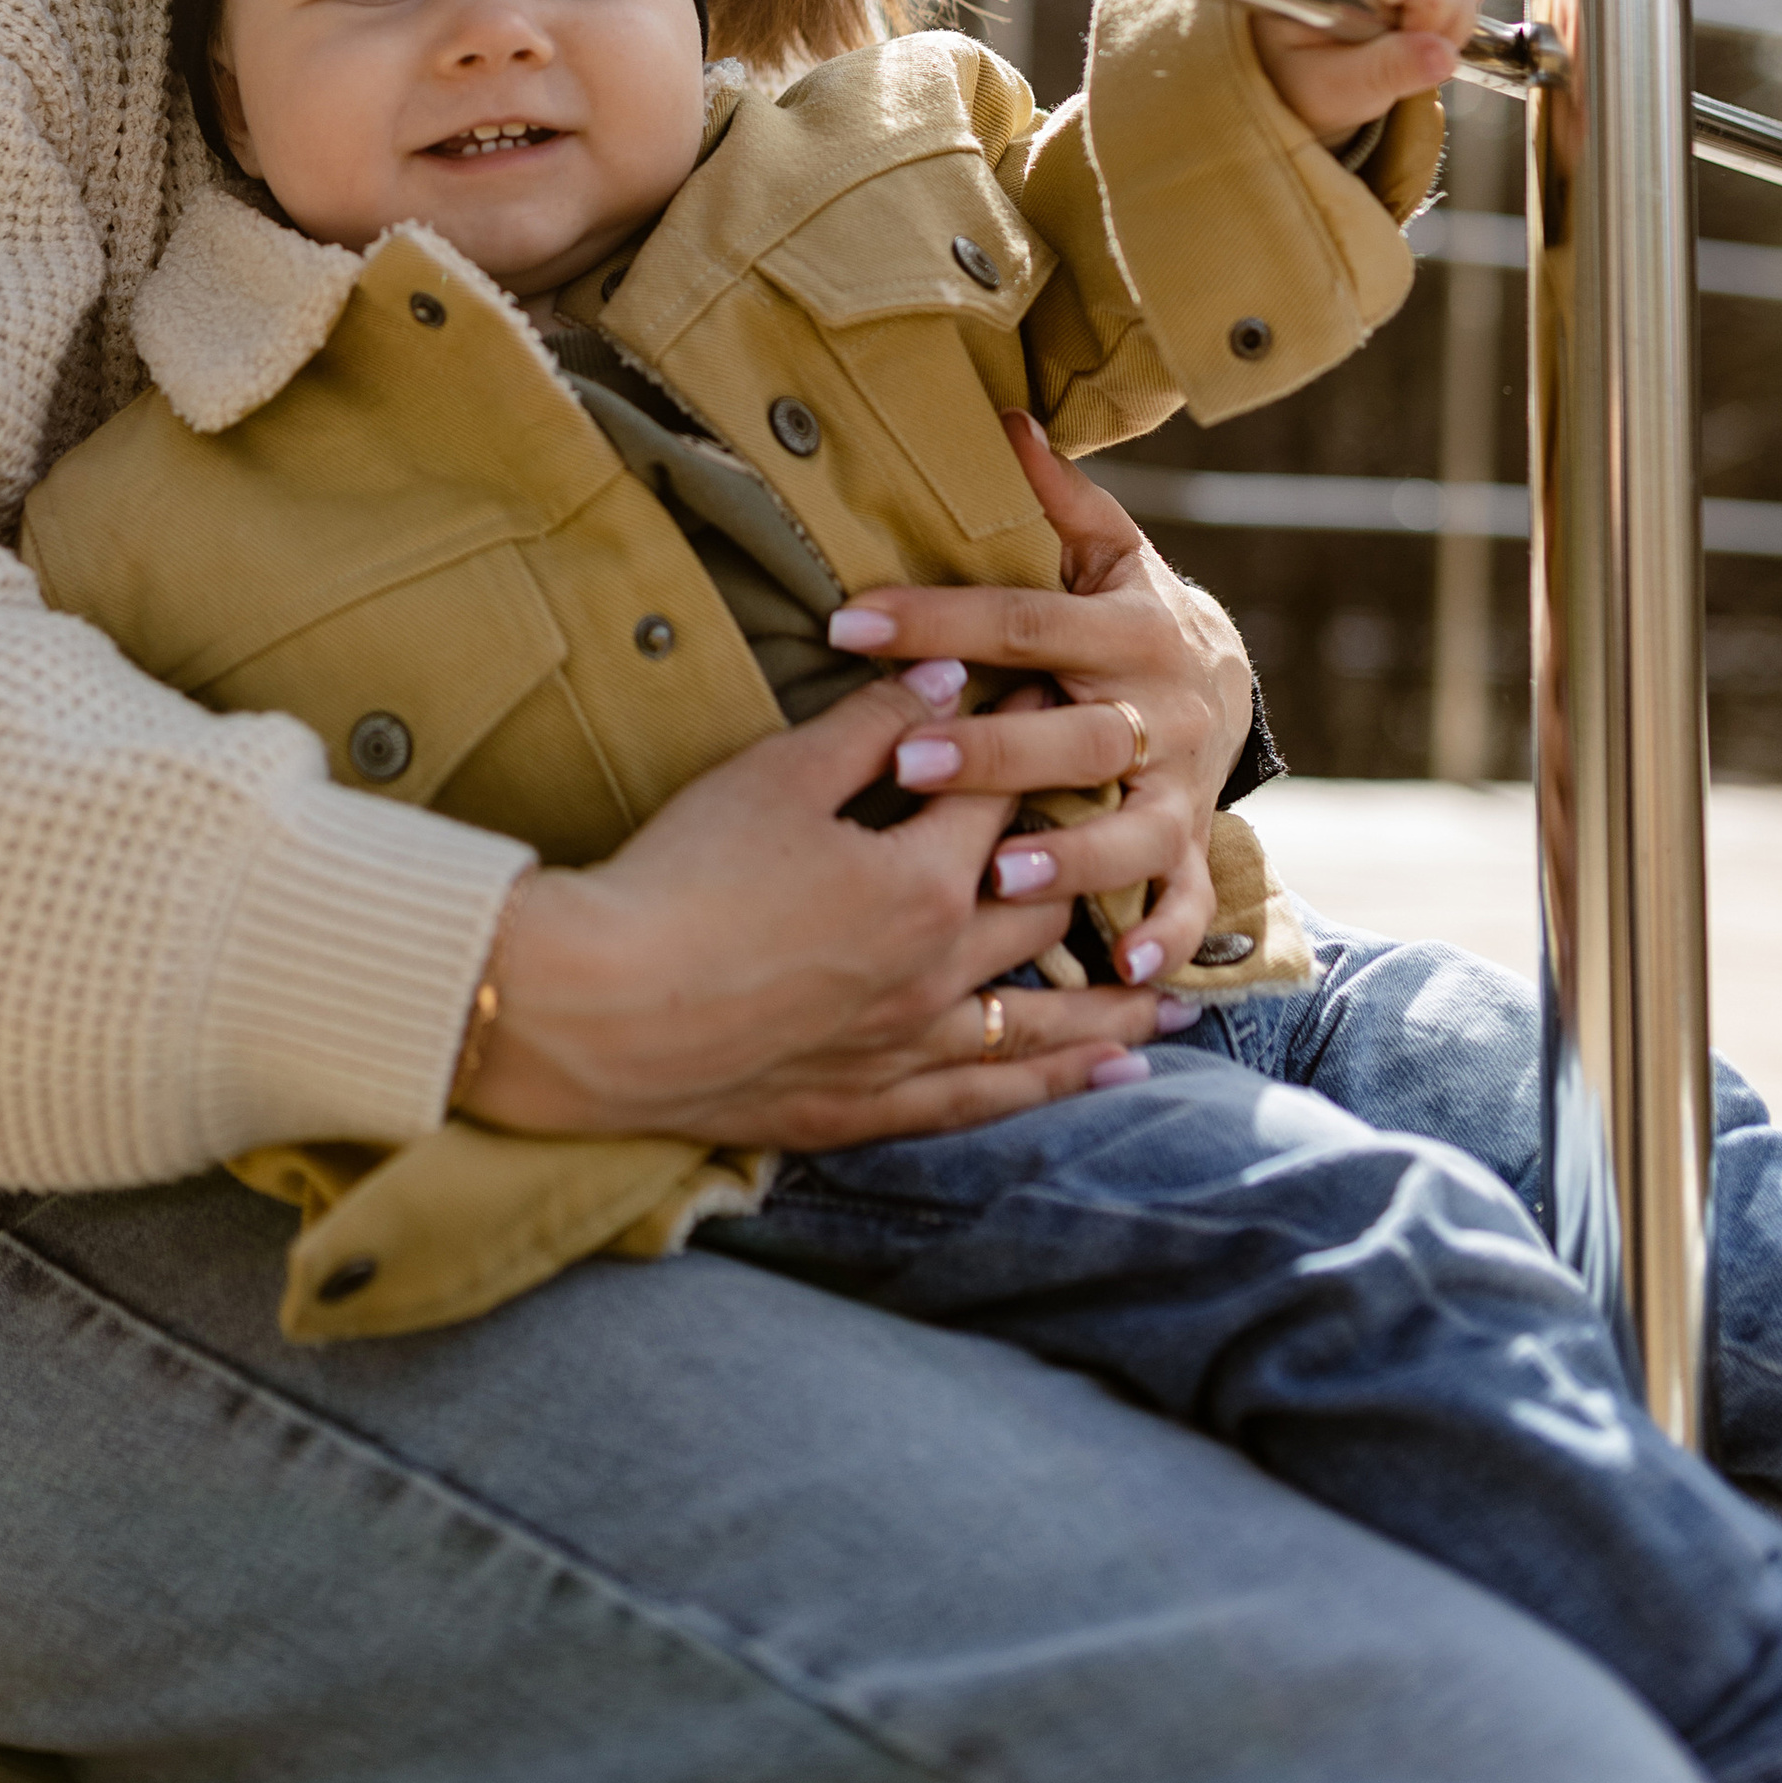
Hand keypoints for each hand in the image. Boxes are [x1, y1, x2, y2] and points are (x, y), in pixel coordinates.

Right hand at [468, 675, 1175, 1150]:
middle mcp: (936, 967)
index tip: (1066, 705)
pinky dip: (1055, 1084)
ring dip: (1118, 1006)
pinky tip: (1105, 1075)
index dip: (1033, 742)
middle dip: (1096, 869)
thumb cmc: (679, 876)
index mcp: (918, 877)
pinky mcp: (867, 1104)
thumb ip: (870, 725)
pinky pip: (985, 1096)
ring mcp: (906, 1044)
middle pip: (1043, 907)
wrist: (598, 1008)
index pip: (1001, 794)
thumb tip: (952, 678)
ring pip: (1043, 1022)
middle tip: (1144, 847)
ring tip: (1183, 1004)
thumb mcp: (773, 776)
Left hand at [820, 413, 1252, 987]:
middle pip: (1078, 737)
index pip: (1022, 622)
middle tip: (913, 762)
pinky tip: (1120, 972)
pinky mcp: (1194, 853)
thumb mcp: (1104, 547)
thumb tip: (1002, 415)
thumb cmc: (1127, 608)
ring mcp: (1184, 792)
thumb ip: (1053, 496)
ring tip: (1002, 871)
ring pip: (1133, 831)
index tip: (845, 622)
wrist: (1230, 679)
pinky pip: (1186, 909)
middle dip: (998, 753)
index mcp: (1130, 629)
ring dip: (1074, 857)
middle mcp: (1163, 714)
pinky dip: (1161, 942)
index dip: (935, 618)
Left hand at [1246, 0, 1488, 142]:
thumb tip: (1443, 56)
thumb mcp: (1333, 89)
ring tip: (1424, 51)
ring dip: (1455, 11)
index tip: (1399, 8)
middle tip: (1418, 54)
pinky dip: (1470, 1)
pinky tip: (1443, 32)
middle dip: (1433, 6)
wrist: (1321, 79)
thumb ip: (1382, 71)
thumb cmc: (1309, 79)